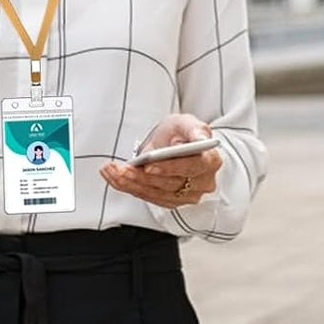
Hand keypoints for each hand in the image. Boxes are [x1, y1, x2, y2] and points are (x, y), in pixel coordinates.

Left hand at [101, 113, 221, 208]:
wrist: (176, 144)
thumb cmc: (183, 133)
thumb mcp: (187, 122)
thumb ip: (194, 129)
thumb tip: (201, 140)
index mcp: (210, 161)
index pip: (192, 167)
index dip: (170, 168)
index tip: (149, 165)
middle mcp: (202, 183)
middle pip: (171, 184)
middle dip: (143, 177)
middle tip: (122, 169)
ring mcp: (188, 195)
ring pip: (157, 193)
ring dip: (131, 184)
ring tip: (113, 171)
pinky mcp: (172, 200)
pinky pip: (149, 197)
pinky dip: (130, 188)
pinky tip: (116, 178)